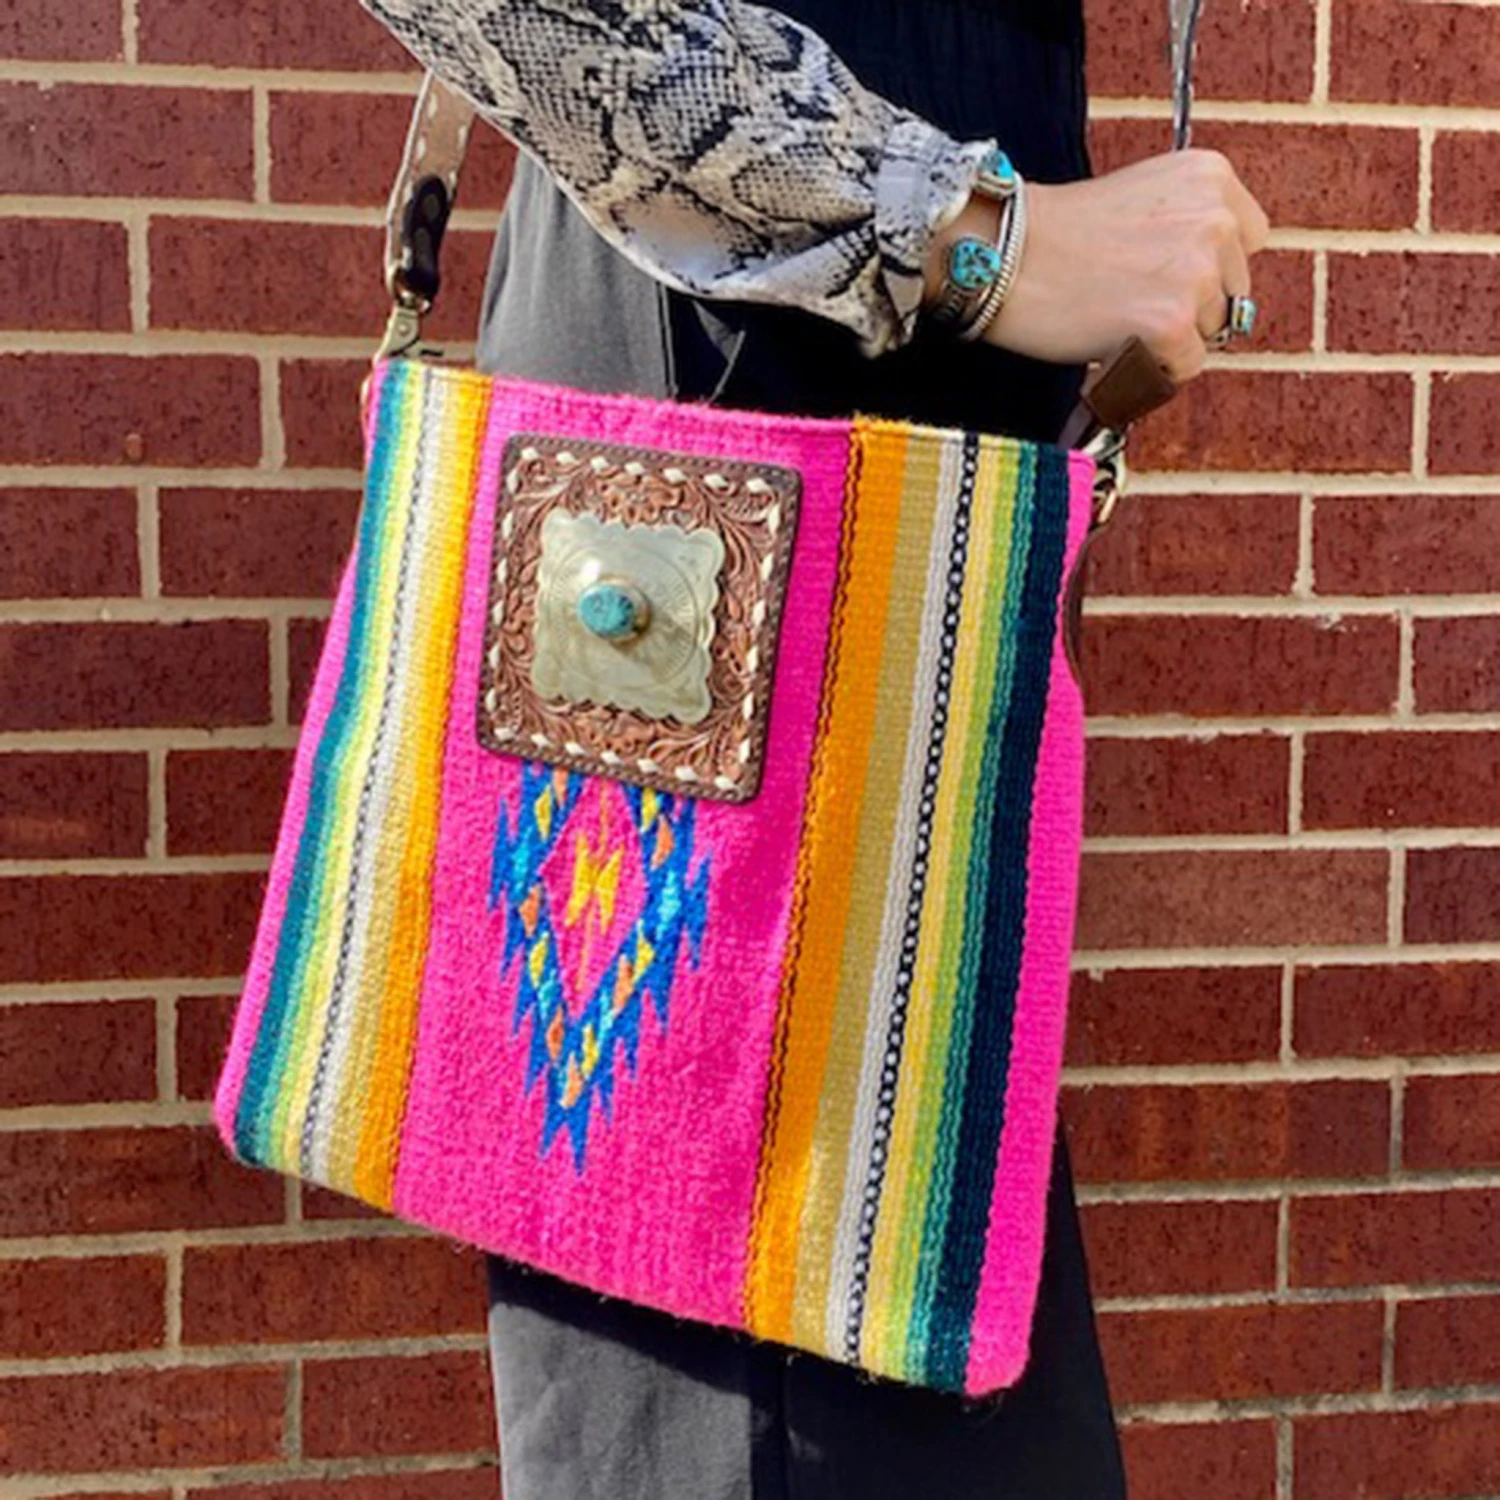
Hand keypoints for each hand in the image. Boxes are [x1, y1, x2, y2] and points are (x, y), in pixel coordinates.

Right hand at [929, 150, 1269, 381]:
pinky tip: (1110, 348)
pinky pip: (1181, 370)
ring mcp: (1198, 273)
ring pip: (1208, 335)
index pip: (1247, 243)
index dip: (1206, 268)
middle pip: (1232, 293)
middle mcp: (1216, 220)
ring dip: (1166, 340)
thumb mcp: (1143, 201)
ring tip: (1113, 322)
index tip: (1161, 275)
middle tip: (1126, 302)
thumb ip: (1186, 228)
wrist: (1001, 252)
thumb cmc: (1054, 233)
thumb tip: (1217, 290)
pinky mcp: (1172, 323)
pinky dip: (1148, 370)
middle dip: (1187, 307)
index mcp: (1212, 178)